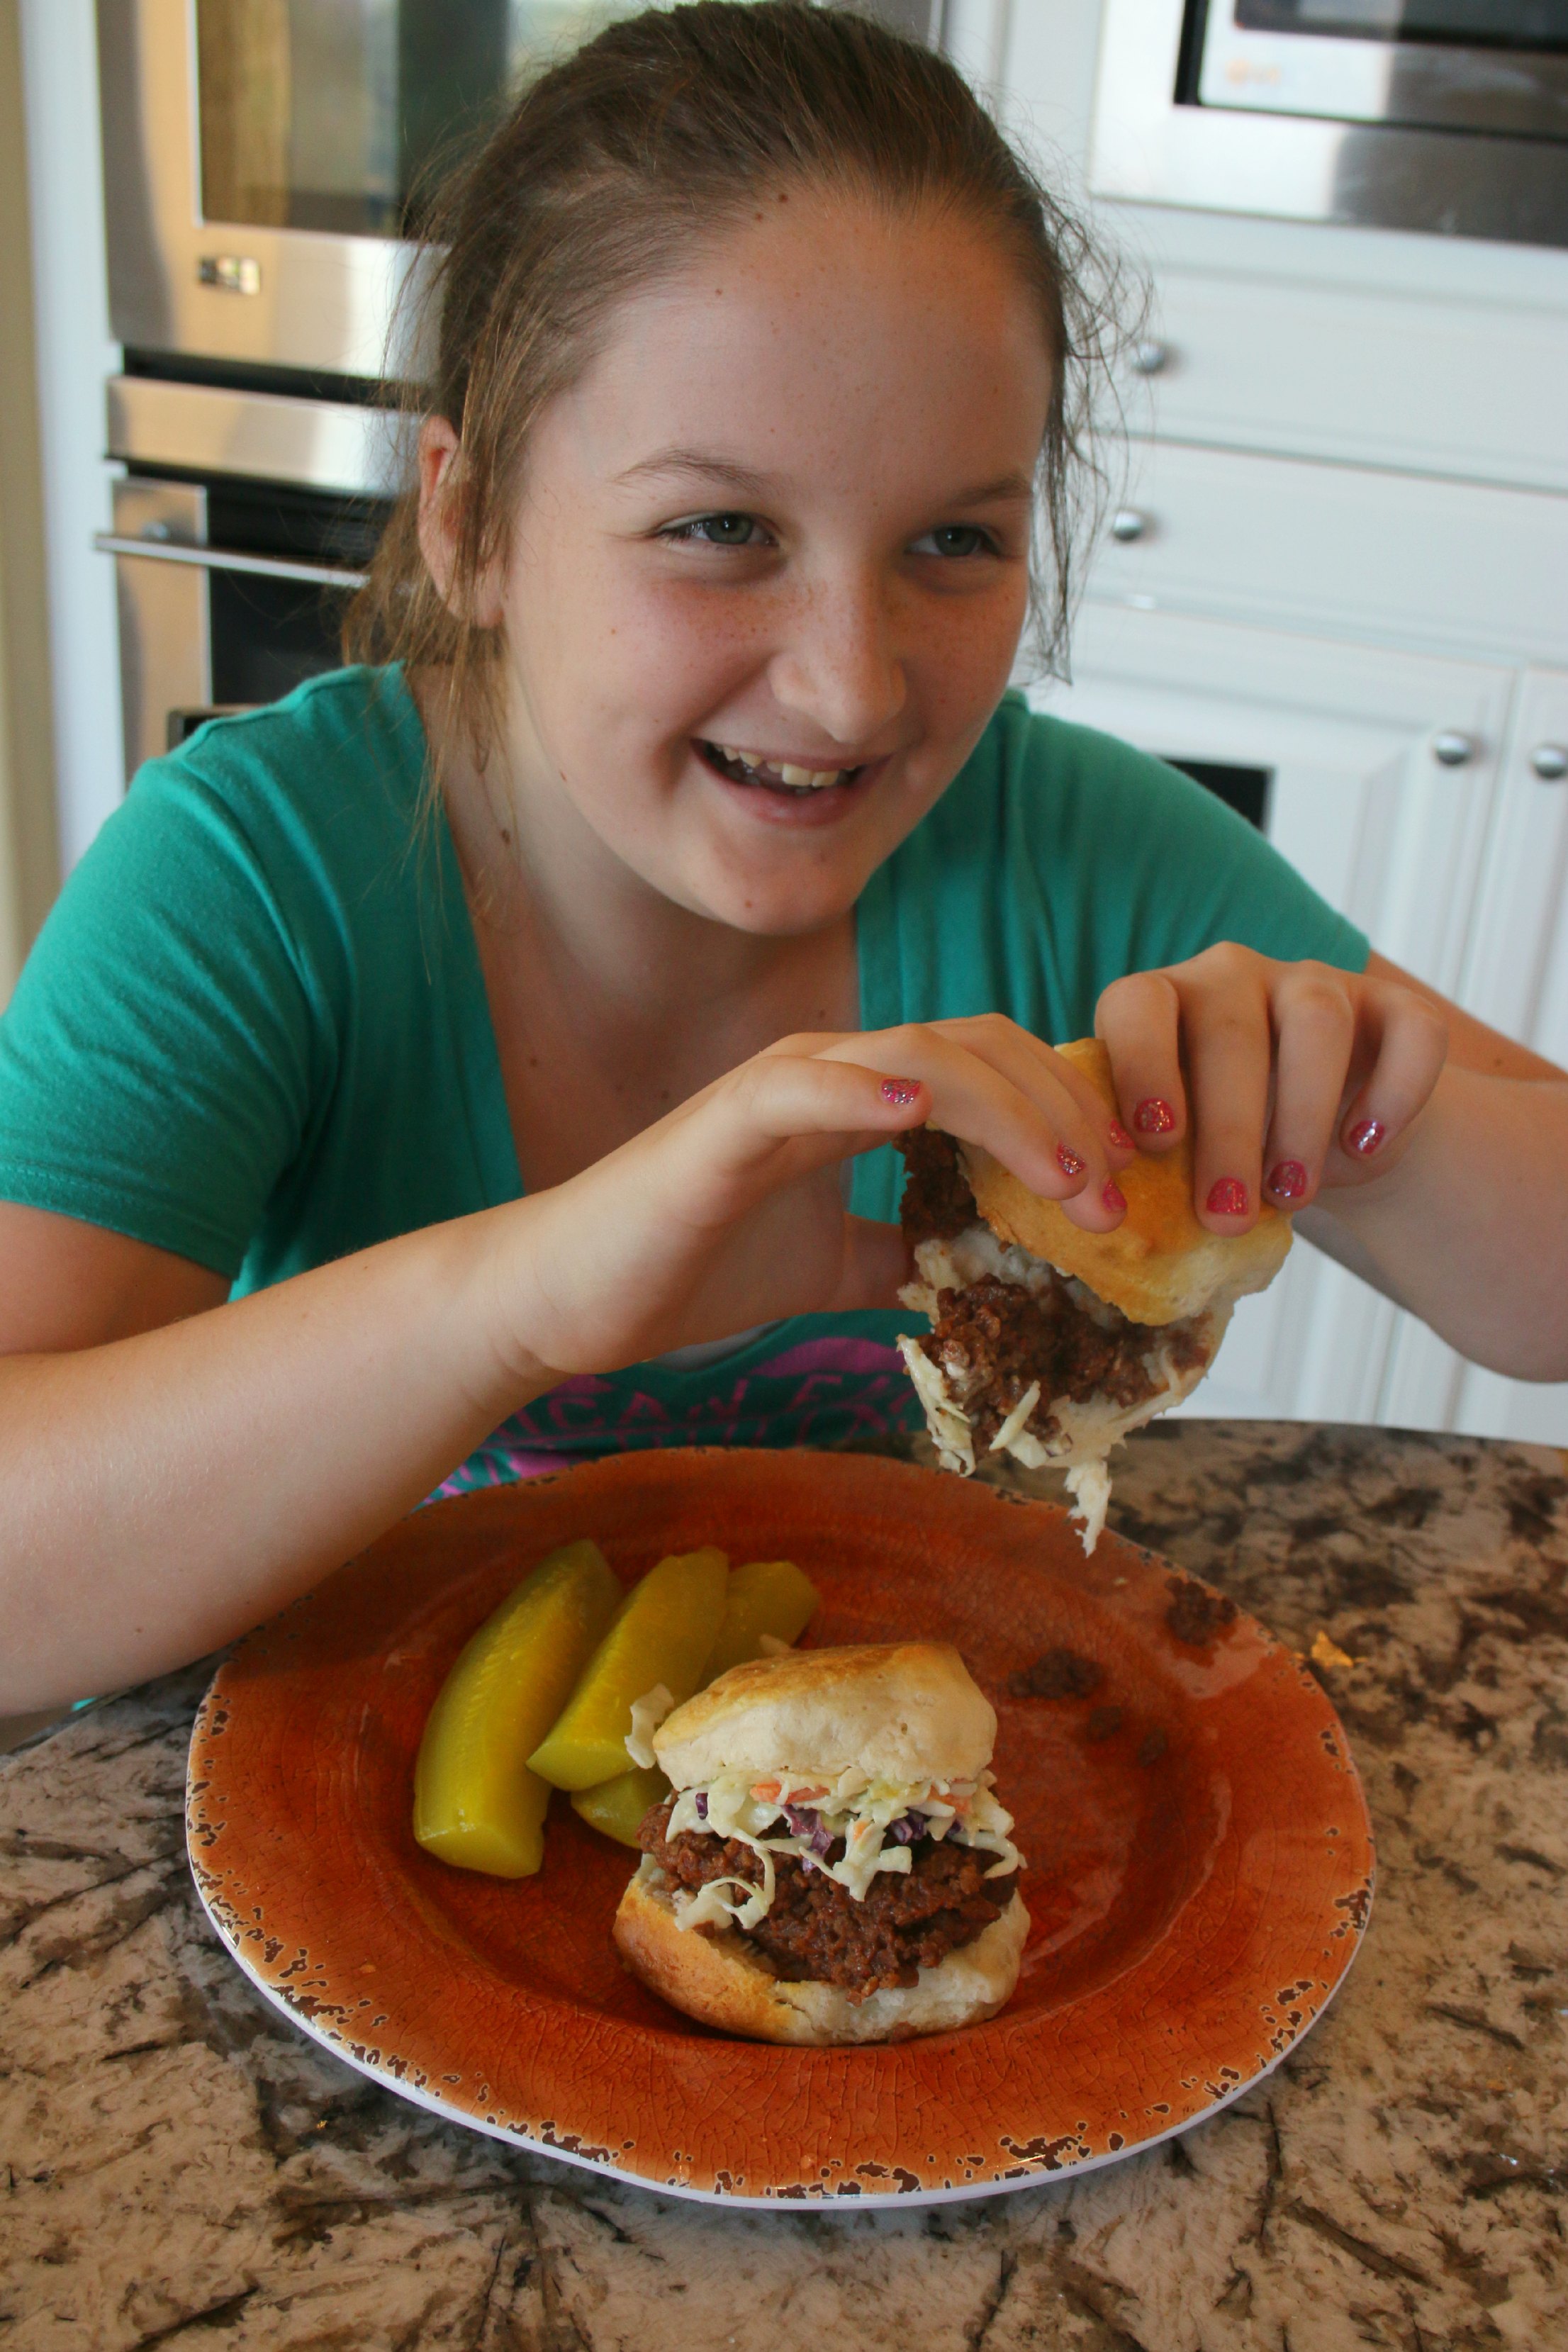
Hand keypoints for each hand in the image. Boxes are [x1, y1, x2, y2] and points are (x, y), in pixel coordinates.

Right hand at [483, 1016, 1134, 1376]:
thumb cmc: (691, 1268)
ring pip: (921, 1055)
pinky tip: (922, 1114)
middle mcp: (834, 1070)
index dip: (1070, 1115)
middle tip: (1122, 1200)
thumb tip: (982, 1275)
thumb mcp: (831, 1269)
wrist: (576, 1295)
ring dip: (1010, 1112)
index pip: (995, 1070)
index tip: (1125, 1194)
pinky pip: (805, 1081)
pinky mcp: (726, 1117)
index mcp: (863, 1096)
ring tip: (1068, 1182)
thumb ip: (903, 1254)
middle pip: (984, 1047)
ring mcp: (780, 1083)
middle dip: (1067, 1115)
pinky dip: (866, 1088)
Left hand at [1095, 946, 1448, 1230]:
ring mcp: (1314, 983)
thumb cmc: (1226, 1142)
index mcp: (1163, 1004)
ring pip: (1317, 1023)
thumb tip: (1124, 1223)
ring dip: (1303, 1116)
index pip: (1137, 1006)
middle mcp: (1231, 977)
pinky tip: (1364, 1147)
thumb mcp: (1181, 1149)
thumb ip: (1151, 1165)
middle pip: (1230, 1034)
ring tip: (1290, 1195)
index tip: (1155, 1142)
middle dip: (1228, 1133)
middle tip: (1227, 1215)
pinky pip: (1409, 1030)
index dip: (1141, 1066)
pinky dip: (1395, 1092)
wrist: (1325, 1135)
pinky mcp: (1391, 1004)